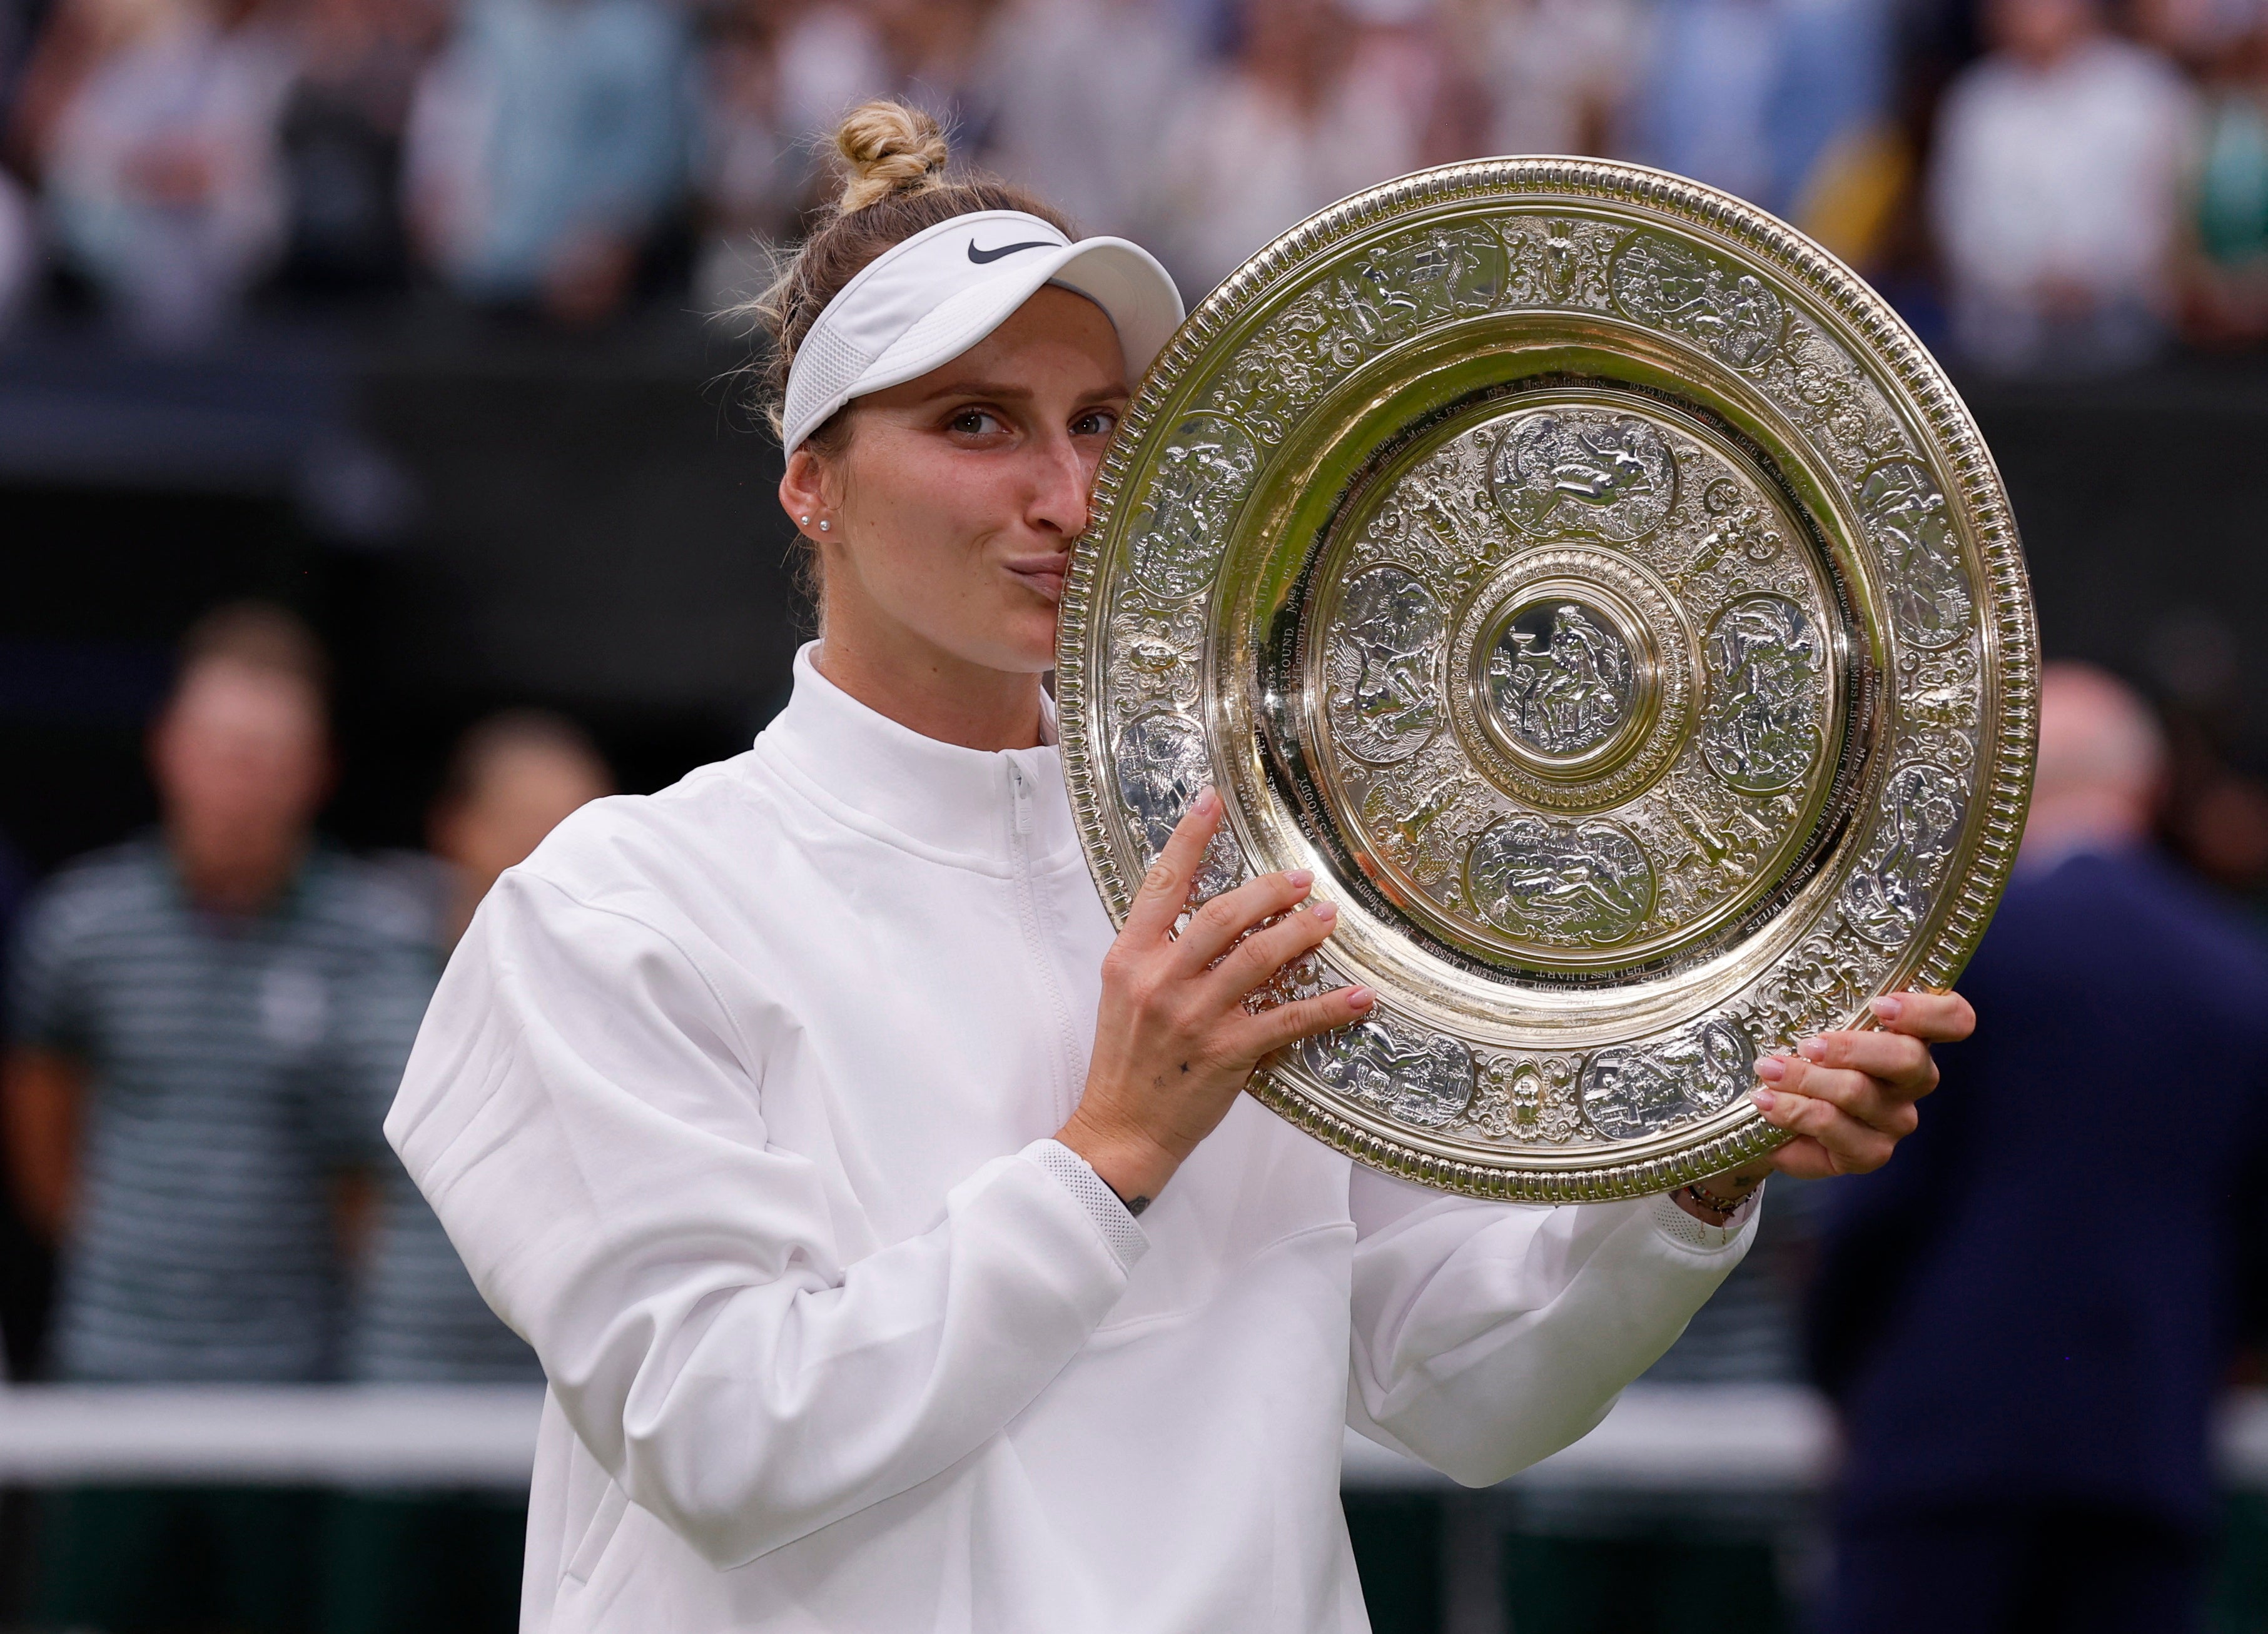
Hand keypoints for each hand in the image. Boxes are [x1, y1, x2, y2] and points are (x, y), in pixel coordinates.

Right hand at [1058, 788, 1374, 1209]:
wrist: (1120, 1130)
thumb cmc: (1125, 1063)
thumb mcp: (1123, 996)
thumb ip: (1156, 953)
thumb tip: (1204, 917)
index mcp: (1129, 960)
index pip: (1161, 885)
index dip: (1189, 838)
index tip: (1212, 801)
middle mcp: (1160, 981)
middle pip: (1222, 915)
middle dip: (1267, 891)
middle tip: (1300, 880)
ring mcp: (1194, 1017)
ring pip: (1257, 958)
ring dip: (1299, 934)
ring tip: (1326, 920)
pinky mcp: (1227, 1053)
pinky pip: (1288, 1021)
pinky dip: (1328, 1008)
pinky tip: (1358, 997)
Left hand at [1674, 988, 1974, 1220]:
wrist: (1768, 1117)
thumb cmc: (1799, 1057)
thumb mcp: (1810, 1021)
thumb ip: (1819, 997)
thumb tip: (1784, 959)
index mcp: (1910, 1035)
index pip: (1954, 1019)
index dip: (1927, 1011)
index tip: (1881, 1005)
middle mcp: (1912, 1079)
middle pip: (1908, 1059)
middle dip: (1851, 1048)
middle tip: (1806, 1044)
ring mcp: (1894, 1119)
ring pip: (1860, 1093)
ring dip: (1805, 1079)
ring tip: (1767, 1069)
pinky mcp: (1868, 1153)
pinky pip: (1836, 1130)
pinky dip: (1794, 1112)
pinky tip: (1766, 1102)